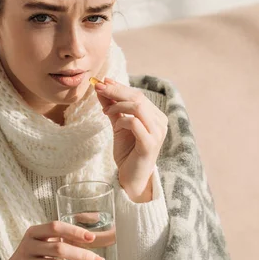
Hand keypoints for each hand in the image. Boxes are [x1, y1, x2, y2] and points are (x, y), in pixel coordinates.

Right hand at [5, 220, 105, 259]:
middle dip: (82, 255)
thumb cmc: (34, 255)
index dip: (74, 231)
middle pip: (59, 248)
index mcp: (34, 232)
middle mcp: (28, 246)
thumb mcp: (43, 242)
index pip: (55, 227)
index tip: (92, 239)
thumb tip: (92, 240)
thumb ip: (62, 239)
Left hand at [94, 77, 167, 201]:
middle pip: (138, 97)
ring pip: (137, 107)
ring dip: (118, 105)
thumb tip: (101, 89)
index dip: (120, 87)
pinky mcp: (149, 144)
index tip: (103, 82)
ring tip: (106, 111)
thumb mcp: (118, 126)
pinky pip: (134, 123)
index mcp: (155, 116)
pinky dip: (122, 121)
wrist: (132, 177)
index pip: (138, 95)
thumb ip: (113, 108)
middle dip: (116, 91)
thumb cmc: (128, 152)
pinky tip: (116, 126)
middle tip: (98, 88)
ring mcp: (157, 133)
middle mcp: (160, 122)